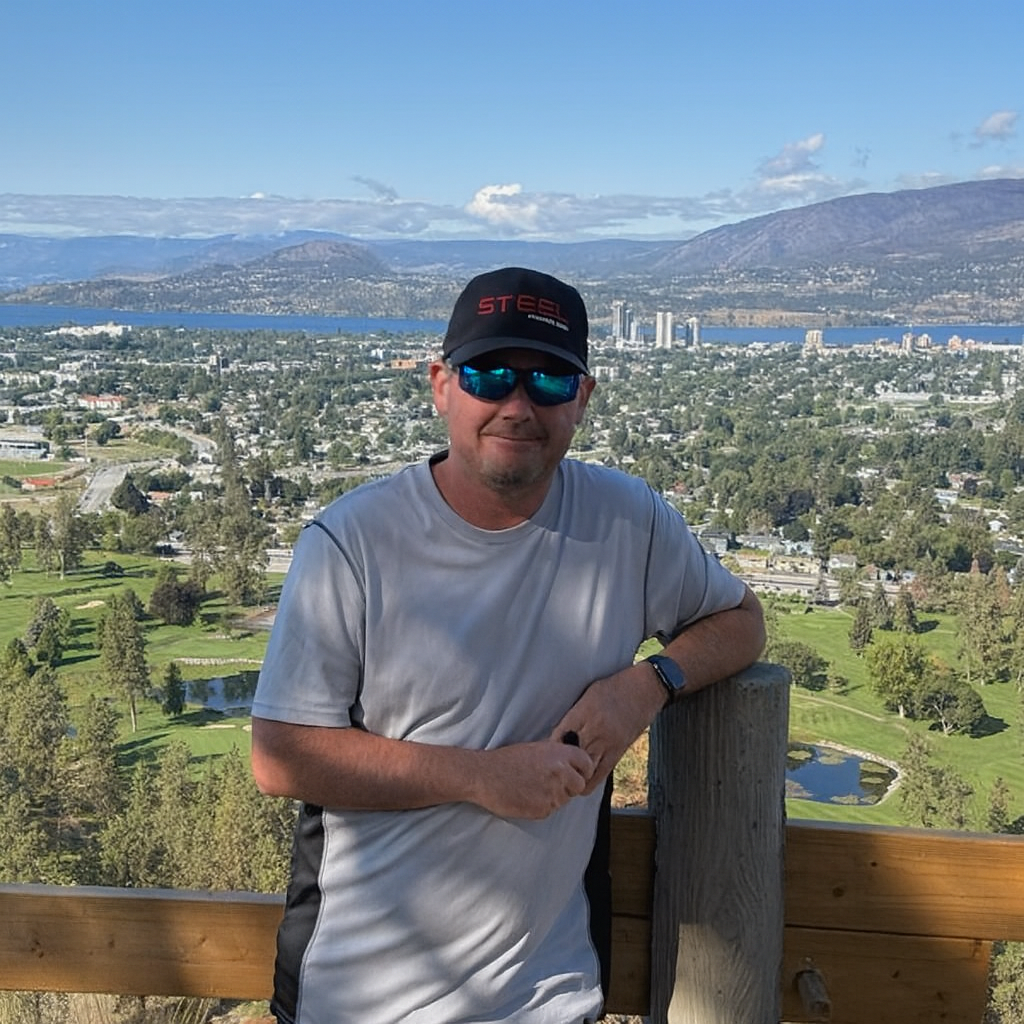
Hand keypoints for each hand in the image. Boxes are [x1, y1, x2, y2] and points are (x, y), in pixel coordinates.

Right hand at [468, 740, 595, 819]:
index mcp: (559, 753)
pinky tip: (526, 796)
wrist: (484, 776)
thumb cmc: (506, 760)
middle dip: (569, 786)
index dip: (583, 770)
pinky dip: (541, 806)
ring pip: (565, 799)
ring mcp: (553, 792)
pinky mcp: (543, 809)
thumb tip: (571, 765)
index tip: (576, 773)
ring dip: (554, 797)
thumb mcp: (536, 749)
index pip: (587, 764)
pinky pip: (550, 810)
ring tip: (533, 788)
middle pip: (579, 785)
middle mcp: (560, 772)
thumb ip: (557, 757)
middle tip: (551, 784)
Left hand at [550, 663, 665, 794]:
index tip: (543, 751)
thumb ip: (575, 713)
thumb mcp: (589, 693)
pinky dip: (588, 780)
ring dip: (572, 774)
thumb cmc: (615, 687)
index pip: (559, 736)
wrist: (645, 690)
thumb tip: (559, 731)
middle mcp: (595, 730)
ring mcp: (608, 743)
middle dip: (559, 763)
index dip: (549, 746)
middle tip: (550, 768)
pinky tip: (581, 780)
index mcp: (585, 712)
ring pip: (584, 770)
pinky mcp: (618, 753)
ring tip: (564, 777)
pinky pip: (601, 775)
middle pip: (569, 755)